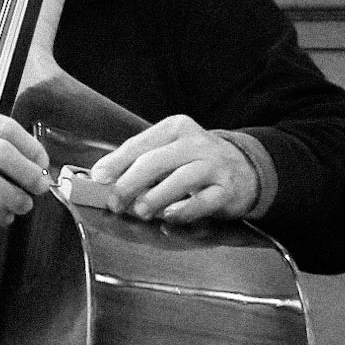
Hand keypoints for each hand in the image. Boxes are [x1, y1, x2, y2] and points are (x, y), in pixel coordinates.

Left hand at [89, 115, 259, 224]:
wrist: (245, 168)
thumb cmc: (196, 161)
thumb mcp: (170, 151)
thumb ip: (140, 161)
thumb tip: (103, 177)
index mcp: (176, 128)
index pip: (140, 144)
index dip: (117, 161)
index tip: (99, 177)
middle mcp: (196, 143)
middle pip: (156, 161)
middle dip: (130, 183)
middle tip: (115, 202)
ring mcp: (214, 165)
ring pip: (180, 179)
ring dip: (156, 197)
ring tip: (140, 211)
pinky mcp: (227, 189)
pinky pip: (203, 201)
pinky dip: (185, 210)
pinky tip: (170, 216)